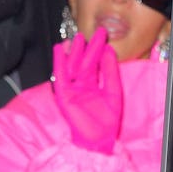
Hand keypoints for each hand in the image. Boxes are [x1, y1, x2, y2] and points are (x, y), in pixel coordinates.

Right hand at [52, 28, 121, 153]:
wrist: (98, 139)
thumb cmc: (106, 121)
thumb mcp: (113, 92)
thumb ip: (110, 72)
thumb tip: (109, 51)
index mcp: (93, 85)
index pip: (95, 63)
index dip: (98, 49)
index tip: (103, 35)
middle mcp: (81, 86)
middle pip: (83, 63)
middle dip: (86, 48)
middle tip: (90, 32)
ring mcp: (72, 90)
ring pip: (71, 67)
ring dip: (73, 52)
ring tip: (76, 38)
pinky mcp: (63, 95)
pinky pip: (60, 76)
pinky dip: (59, 63)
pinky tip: (60, 50)